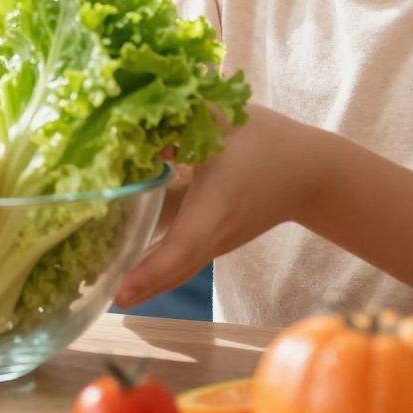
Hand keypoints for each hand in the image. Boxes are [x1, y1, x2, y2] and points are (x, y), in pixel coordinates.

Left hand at [116, 105, 314, 308]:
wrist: (310, 174)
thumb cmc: (267, 143)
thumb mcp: (225, 119)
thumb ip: (182, 115)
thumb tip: (136, 117)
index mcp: (215, 206)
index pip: (182, 246)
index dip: (150, 271)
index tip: (120, 291)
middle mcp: (215, 233)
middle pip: (174, 270)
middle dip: (138, 286)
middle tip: (101, 297)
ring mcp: (218, 242)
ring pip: (179, 270)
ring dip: (146, 283)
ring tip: (107, 288)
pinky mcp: (218, 240)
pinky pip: (184, 261)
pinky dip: (159, 271)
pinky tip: (134, 269)